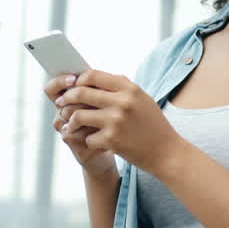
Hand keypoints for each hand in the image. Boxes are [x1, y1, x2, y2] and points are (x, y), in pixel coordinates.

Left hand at [54, 70, 189, 177]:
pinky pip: (87, 137)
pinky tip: (95, 142)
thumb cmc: (152, 124)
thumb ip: (120, 87)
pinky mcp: (111, 140)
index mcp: (128, 88)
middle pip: (80, 93)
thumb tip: (94, 78)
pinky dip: (88, 140)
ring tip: (72, 124)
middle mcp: (121, 102)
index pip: (92, 76)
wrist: (166, 152)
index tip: (73, 87)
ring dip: (71, 120)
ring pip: (78, 115)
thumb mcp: (142, 99)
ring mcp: (115, 121)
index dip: (78, 81)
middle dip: (67, 98)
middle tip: (62, 104)